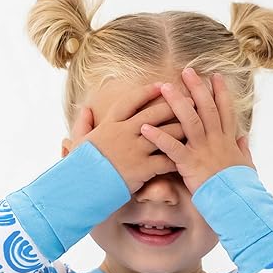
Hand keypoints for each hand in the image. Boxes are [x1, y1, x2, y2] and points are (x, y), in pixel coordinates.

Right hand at [66, 83, 194, 194]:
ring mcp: (135, 150)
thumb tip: (85, 109)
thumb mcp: (77, 141)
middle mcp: (125, 133)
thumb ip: (82, 123)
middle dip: (173, 105)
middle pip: (154, 113)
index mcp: (110, 124)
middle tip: (189, 99)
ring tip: (195, 126)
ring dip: (181, 129)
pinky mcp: (142, 168)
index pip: (131, 102)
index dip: (147, 92)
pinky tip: (188, 155)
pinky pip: (165, 160)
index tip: (161, 85)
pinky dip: (177, 158)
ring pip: (164, 134)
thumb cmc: (80, 166)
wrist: (82, 187)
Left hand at [139, 68, 256, 194]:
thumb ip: (243, 150)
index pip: (225, 110)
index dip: (220, 92)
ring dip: (176, 102)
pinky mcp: (190, 163)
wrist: (236, 201)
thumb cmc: (240, 187)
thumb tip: (243, 139)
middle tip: (187, 71)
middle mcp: (216, 140)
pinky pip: (171, 148)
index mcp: (228, 140)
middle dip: (197, 88)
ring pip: (189, 120)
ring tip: (164, 87)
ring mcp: (203, 150)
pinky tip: (144, 128)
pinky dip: (157, 137)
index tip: (215, 76)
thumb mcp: (246, 166)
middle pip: (206, 108)